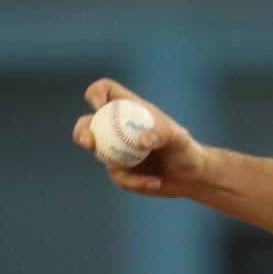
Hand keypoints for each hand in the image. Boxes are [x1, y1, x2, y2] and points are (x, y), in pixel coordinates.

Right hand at [72, 78, 206, 196]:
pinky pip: (118, 176)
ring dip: (107, 159)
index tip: (99, 105)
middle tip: (87, 140)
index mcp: (131, 110)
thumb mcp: (180, 139)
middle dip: (82, 130)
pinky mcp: (119, 170)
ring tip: (124, 169)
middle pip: (88, 122)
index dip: (97, 93)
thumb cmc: (186, 150)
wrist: (190, 178)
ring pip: (98, 151)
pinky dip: (135, 181)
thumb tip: (142, 141)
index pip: (106, 91)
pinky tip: (156, 182)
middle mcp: (118, 127)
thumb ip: (164, 134)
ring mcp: (116, 149)